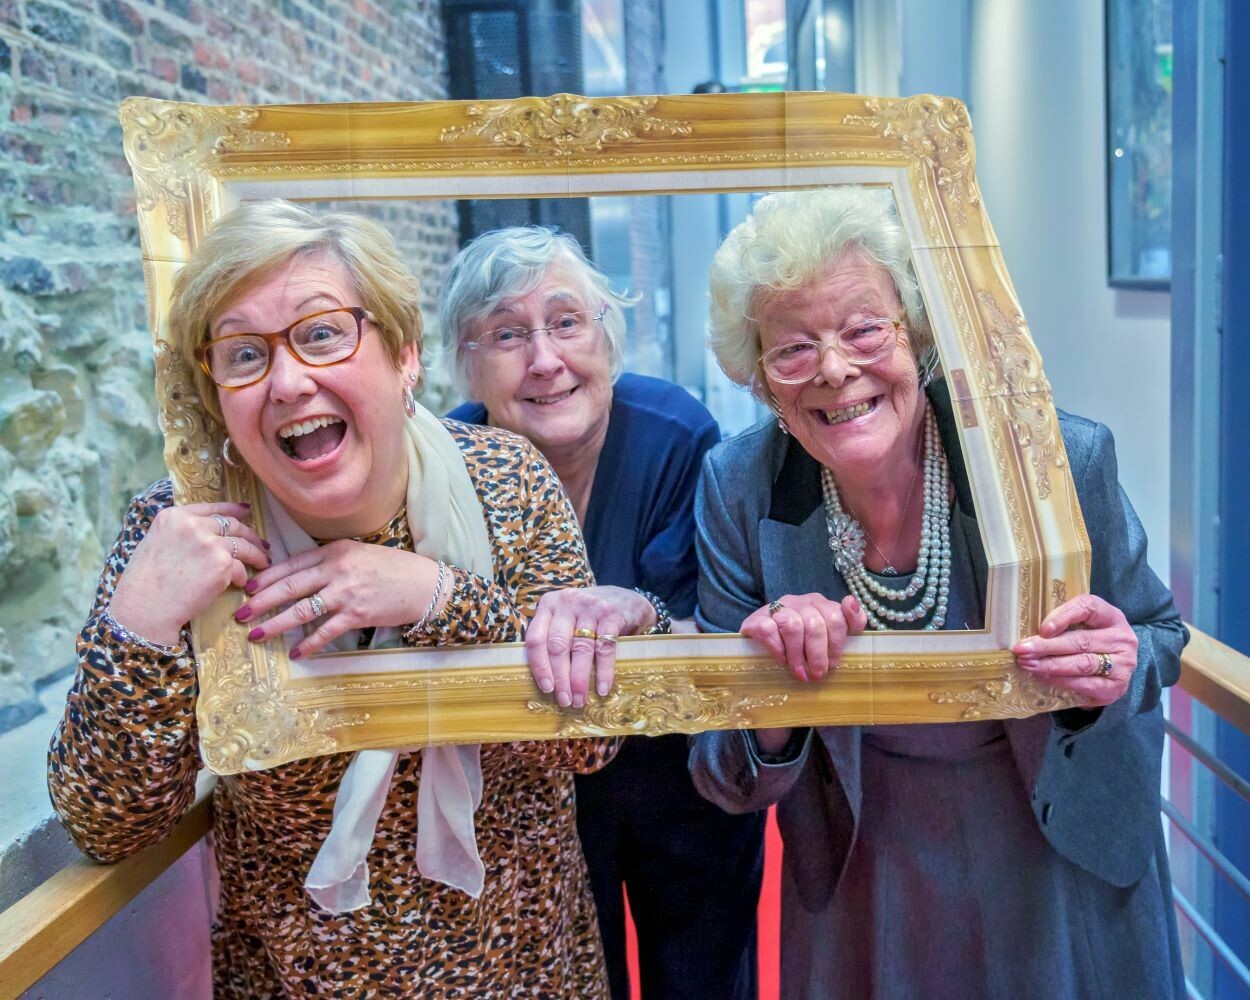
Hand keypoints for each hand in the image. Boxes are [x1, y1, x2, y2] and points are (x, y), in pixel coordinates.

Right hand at [110, 502, 268, 645]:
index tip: (246, 511)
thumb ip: (179, 532)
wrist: (145, 608)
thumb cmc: (145, 583)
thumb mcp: (155, 543)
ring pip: (242, 544)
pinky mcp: (222, 564)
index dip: (232, 509)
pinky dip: (243, 575)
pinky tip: (241, 582)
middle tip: (260, 542)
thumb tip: (202, 531)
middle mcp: (193, 525)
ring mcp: (209, 543)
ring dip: (256, 553)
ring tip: (263, 561)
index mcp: (173, 517)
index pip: (211, 508)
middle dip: (250, 533)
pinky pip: (241, 567)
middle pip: (232, 524)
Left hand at [235, 540, 442, 657]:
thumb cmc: (393, 568)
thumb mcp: (359, 554)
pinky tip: (296, 652)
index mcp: (336, 551)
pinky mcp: (357, 615)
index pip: (292, 563)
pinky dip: (309, 643)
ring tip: (256, 634)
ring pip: (301, 610)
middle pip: (289, 587)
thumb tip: (300, 575)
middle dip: (261, 602)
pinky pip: (325, 631)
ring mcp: (346, 593)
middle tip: (240, 613)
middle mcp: (337, 570)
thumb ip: (331, 561)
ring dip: (275, 624)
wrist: (424, 584)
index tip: (249, 587)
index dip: (267, 577)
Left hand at [525, 586, 655, 707]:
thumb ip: (553, 638)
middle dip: (560, 678)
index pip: (536, 638)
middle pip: (558, 646)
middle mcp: (567, 603)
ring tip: (580, 700)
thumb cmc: (590, 615)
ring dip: (579, 679)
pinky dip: (603, 671)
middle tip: (565, 700)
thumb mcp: (567, 618)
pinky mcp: (612, 614)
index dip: (539, 666)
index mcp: (549, 605)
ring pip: (581, 649)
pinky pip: (605, 647)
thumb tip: (546, 680)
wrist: (627, 599)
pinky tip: (602, 688)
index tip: (546, 688)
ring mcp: (590, 607)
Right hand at [742, 593, 867, 682]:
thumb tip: (851, 602)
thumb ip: (847, 621)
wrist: (761, 637)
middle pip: (815, 624)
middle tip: (817, 674)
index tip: (834, 664)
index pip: (836, 616)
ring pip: (792, 626)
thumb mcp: (827, 633)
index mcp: (819, 603)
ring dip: (798, 655)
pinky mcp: (757, 619)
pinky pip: (769, 630)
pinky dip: (778, 649)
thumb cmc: (801, 640)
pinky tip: (781, 661)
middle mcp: (799, 602)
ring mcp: (778, 608)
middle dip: (818, 654)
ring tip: (800, 673)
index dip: (836, 644)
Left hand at [1013, 594, 1137, 705]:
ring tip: (1027, 664)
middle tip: (1021, 649)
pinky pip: (1085, 684)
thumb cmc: (1089, 642)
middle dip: (1046, 646)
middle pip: (1081, 640)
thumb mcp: (1082, 626)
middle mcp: (1122, 639)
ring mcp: (1123, 664)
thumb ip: (1063, 624)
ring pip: (1082, 663)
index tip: (1042, 629)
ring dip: (1050, 664)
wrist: (1112, 672)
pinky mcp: (1116, 686)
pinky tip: (1043, 676)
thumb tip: (1029, 634)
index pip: (1089, 608)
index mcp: (1111, 616)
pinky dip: (1061, 680)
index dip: (1064, 616)